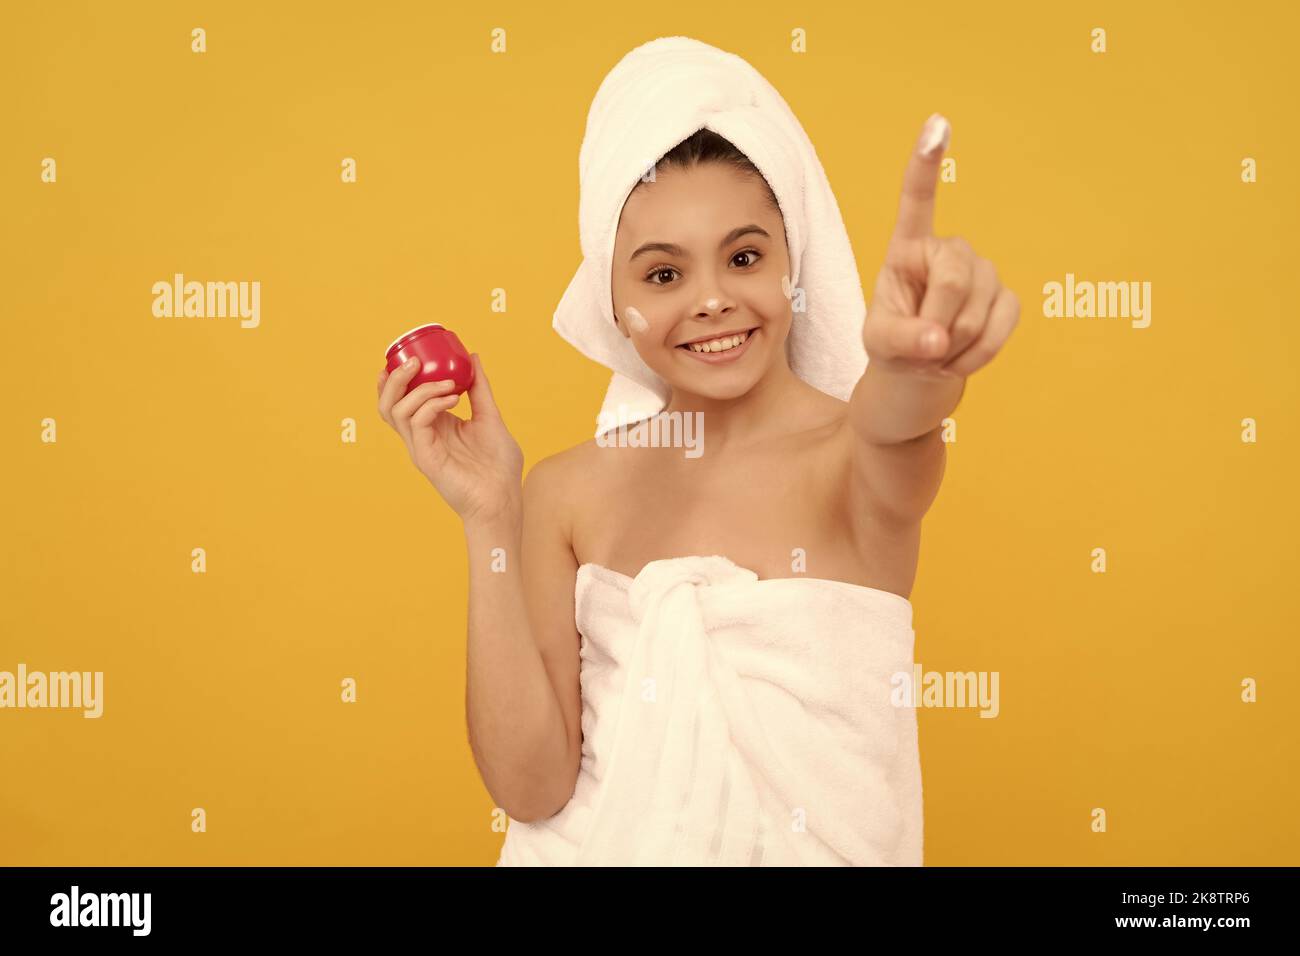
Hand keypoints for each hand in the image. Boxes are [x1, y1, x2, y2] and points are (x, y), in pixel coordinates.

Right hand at [377, 353, 523, 524]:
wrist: (505, 499)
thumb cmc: (499, 467)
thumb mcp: (490, 417)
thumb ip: (480, 389)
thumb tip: (473, 357)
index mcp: (433, 426)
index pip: (400, 399)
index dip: (394, 378)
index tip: (408, 356)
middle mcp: (421, 436)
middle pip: (388, 404)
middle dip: (395, 378)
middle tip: (416, 361)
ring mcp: (420, 447)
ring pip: (395, 411)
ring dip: (419, 389)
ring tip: (447, 383)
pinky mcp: (426, 458)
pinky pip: (417, 423)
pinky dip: (431, 404)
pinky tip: (453, 399)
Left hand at [864, 113, 1019, 379]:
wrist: (920, 368)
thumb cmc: (893, 345)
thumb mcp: (880, 344)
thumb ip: (901, 339)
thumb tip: (937, 340)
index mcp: (908, 248)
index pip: (917, 199)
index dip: (927, 163)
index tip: (936, 123)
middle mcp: (949, 250)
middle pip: (955, 280)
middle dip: (939, 322)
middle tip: (924, 347)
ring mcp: (983, 271)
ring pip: (978, 310)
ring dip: (955, 344)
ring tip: (937, 351)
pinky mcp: (1007, 297)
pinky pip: (1001, 326)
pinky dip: (979, 352)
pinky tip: (960, 355)